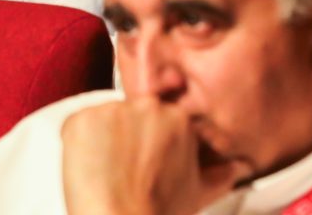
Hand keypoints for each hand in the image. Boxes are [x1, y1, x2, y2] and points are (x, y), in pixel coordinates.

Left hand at [61, 99, 243, 214]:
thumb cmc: (158, 213)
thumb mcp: (197, 193)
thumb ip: (218, 174)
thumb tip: (235, 169)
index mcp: (178, 118)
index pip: (157, 118)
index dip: (146, 141)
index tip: (141, 159)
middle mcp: (147, 107)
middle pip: (130, 115)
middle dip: (125, 138)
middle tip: (123, 170)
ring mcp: (112, 111)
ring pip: (102, 119)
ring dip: (100, 140)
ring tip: (105, 173)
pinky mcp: (81, 120)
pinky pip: (76, 126)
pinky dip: (77, 145)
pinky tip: (87, 169)